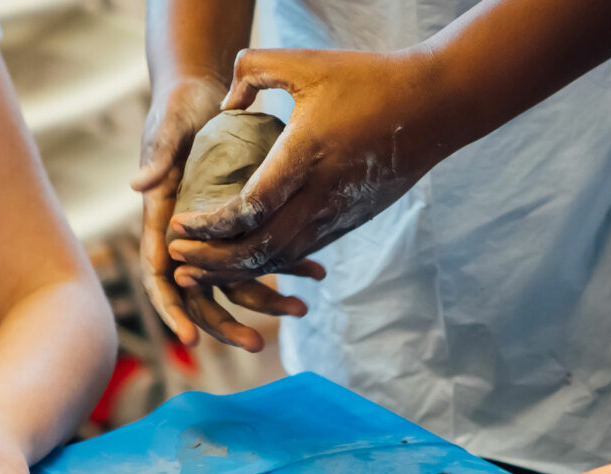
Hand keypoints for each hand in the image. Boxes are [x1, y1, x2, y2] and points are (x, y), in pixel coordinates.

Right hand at [133, 76, 314, 350]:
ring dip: (267, 300)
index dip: (174, 310)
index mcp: (161, 223)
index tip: (193, 338)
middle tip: (256, 344)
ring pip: (235, 282)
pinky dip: (286, 266)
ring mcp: (214, 235)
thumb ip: (158, 156)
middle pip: (200, 294)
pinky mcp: (239, 226)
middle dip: (226, 324)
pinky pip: (260, 256)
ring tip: (301, 309)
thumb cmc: (180, 107)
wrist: (206, 96)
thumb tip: (138, 186)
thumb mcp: (168, 127)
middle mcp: (186, 238)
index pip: (160, 278)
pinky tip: (315, 274)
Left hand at [165, 47, 444, 286]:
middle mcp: (321, 196)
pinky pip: (300, 252)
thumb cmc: (369, 79)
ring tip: (198, 273)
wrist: (434, 108)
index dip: (210, 225)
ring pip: (280, 259)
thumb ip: (255, 71)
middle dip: (213, 262)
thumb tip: (226, 105)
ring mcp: (337, 214)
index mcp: (306, 156)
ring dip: (236, 271)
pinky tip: (241, 263)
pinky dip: (266, 263)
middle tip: (176, 260)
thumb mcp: (306, 62)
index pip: (250, 207)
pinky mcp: (347, 221)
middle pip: (260, 248)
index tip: (178, 224)